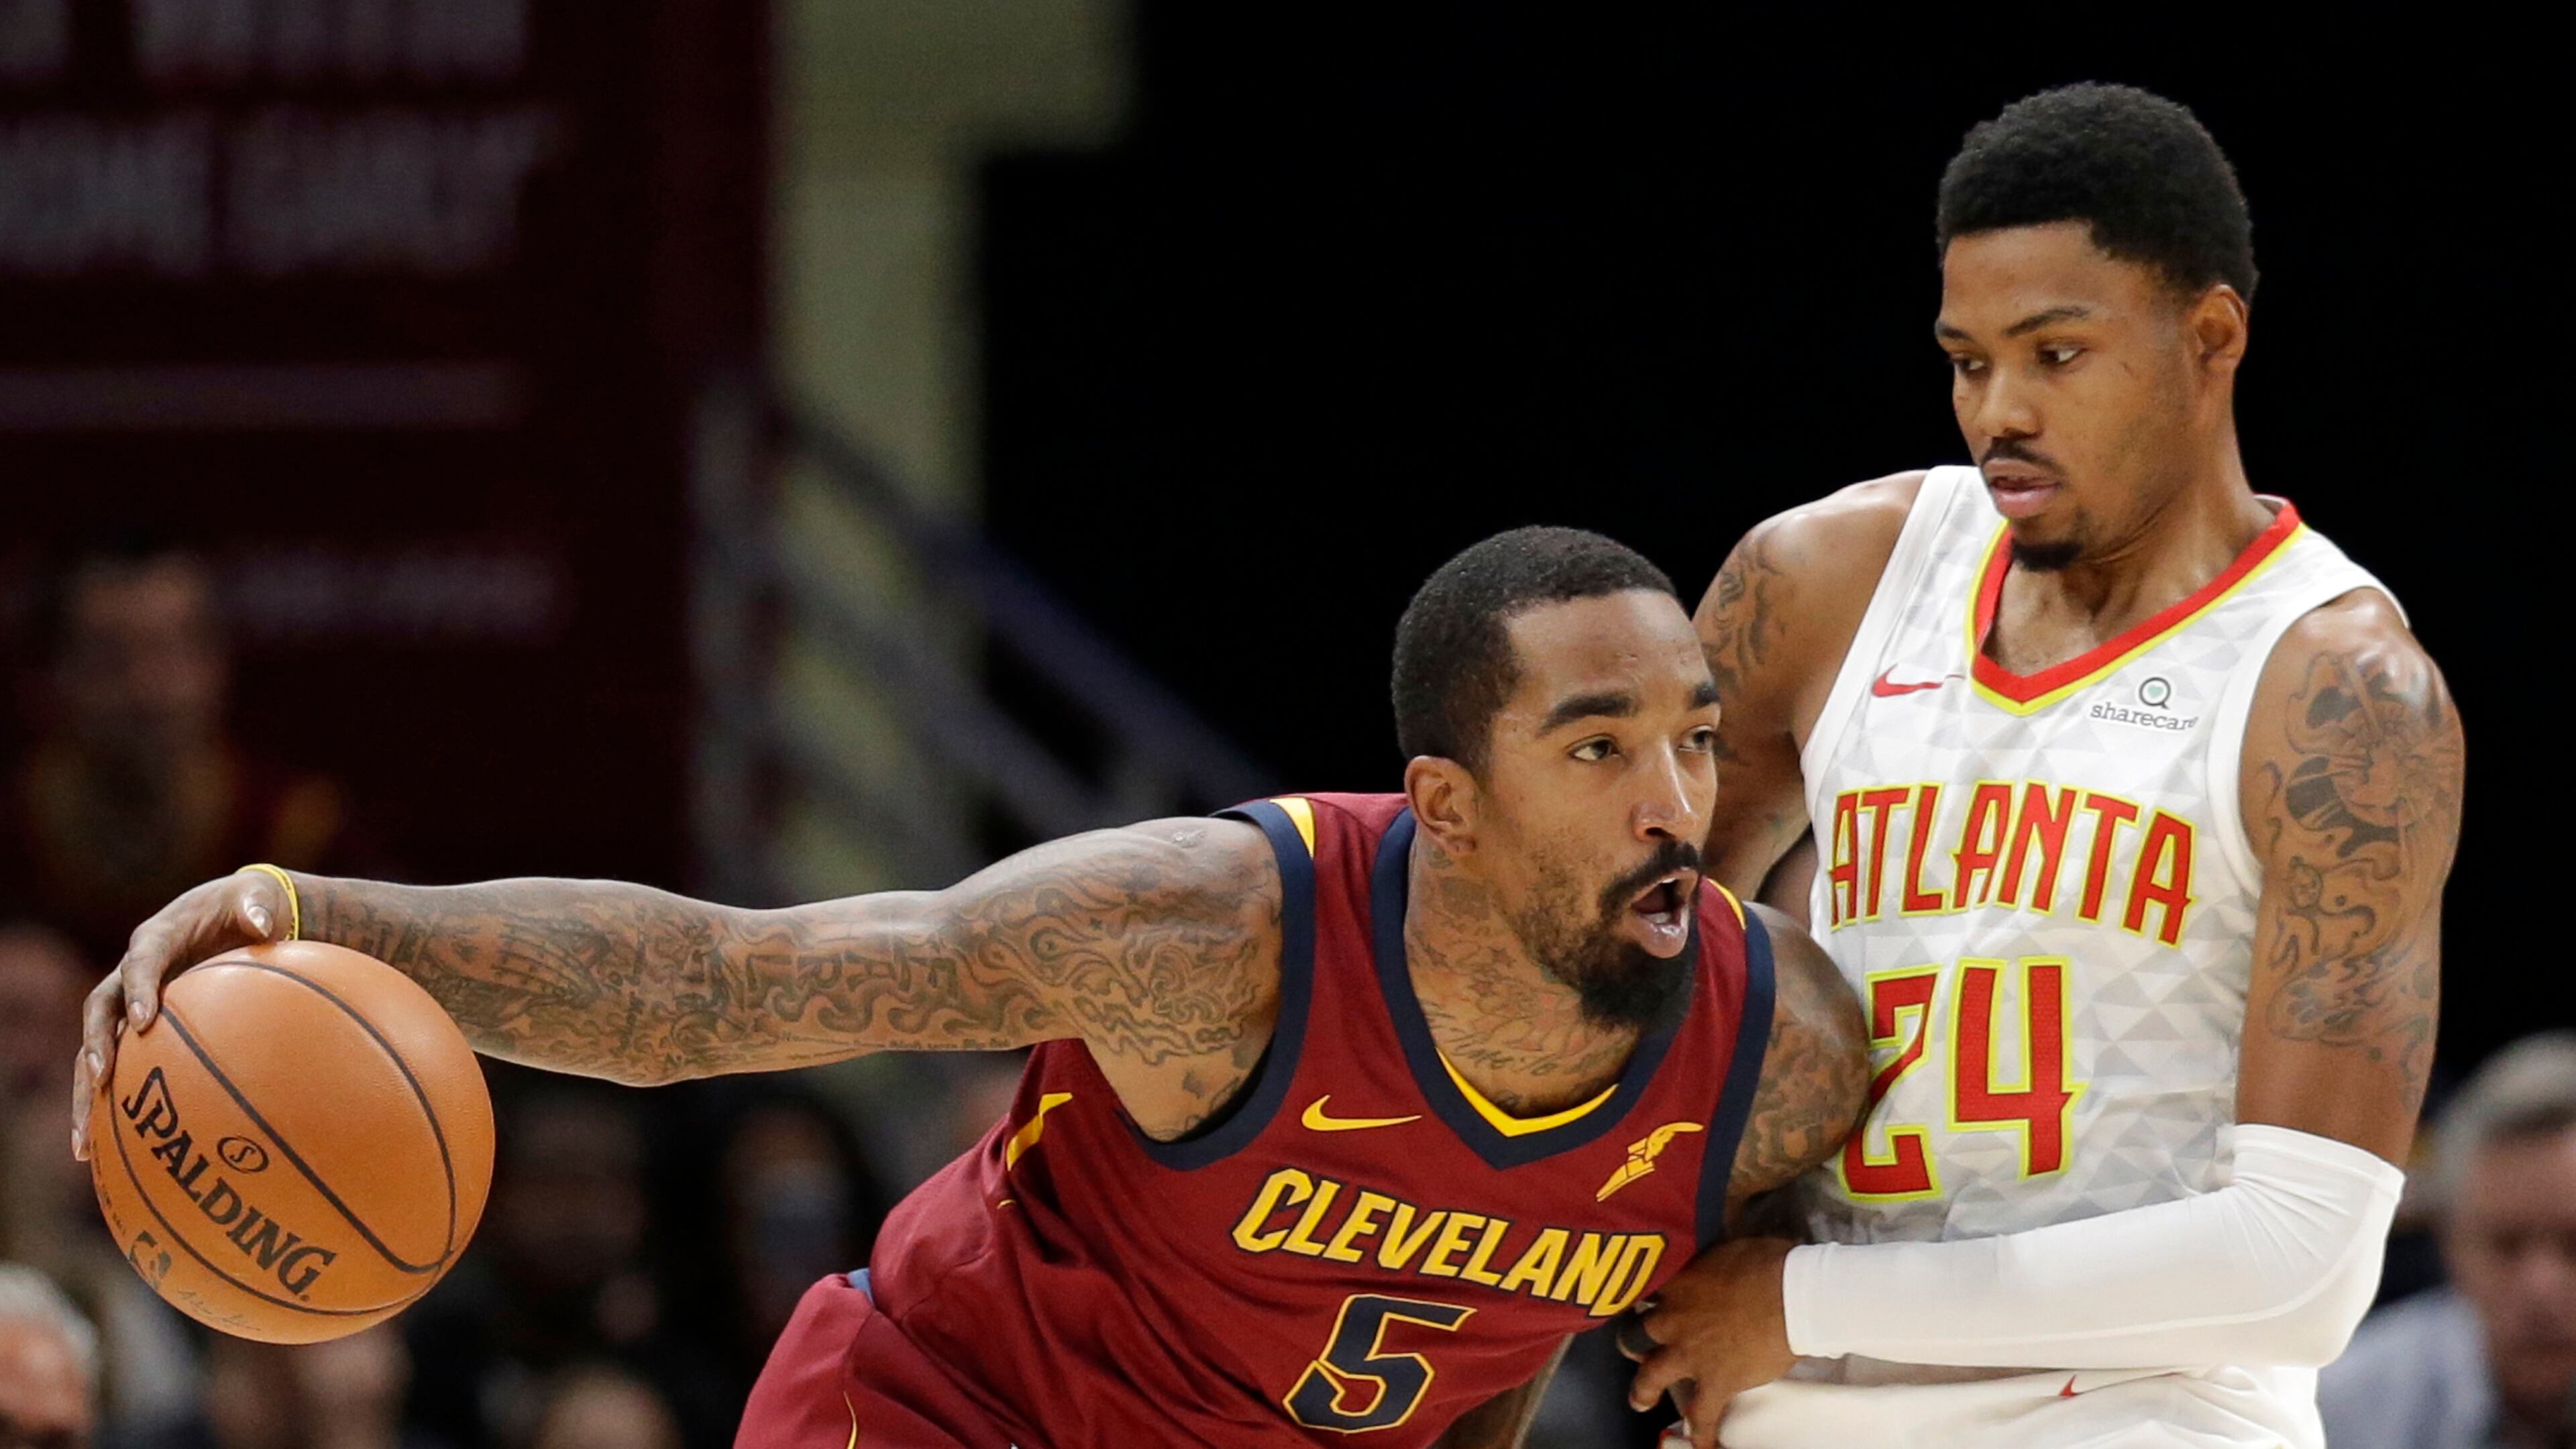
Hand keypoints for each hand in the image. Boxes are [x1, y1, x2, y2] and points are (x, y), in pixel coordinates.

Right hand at [70, 872, 287, 1160]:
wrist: (241, 912)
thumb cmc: (253, 905)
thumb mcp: (258, 897)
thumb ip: (258, 907)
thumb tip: (265, 923)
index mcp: (159, 937)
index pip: (141, 960)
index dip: (137, 987)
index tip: (143, 1020)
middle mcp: (133, 971)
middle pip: (99, 1008)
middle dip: (95, 1043)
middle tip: (101, 1079)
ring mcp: (132, 1001)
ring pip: (97, 1046)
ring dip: (87, 1090)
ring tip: (83, 1140)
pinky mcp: (140, 1028)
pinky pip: (119, 1065)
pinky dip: (109, 1103)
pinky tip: (104, 1149)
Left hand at [1626, 1236, 1798, 1443]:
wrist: (1793, 1296)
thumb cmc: (1767, 1263)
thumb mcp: (1726, 1248)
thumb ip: (1708, 1259)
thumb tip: (1712, 1258)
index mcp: (1676, 1284)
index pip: (1643, 1289)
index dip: (1639, 1295)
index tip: (1640, 1298)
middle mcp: (1673, 1320)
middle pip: (1634, 1333)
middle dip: (1631, 1341)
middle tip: (1632, 1346)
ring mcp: (1690, 1354)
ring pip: (1651, 1376)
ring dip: (1643, 1389)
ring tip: (1639, 1400)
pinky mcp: (1715, 1382)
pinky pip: (1702, 1415)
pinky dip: (1701, 1434)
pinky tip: (1702, 1447)